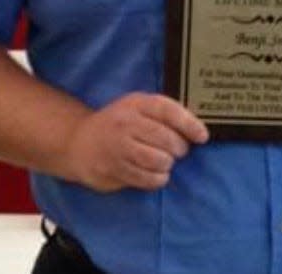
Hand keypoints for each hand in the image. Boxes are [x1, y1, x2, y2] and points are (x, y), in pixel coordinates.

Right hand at [71, 92, 208, 191]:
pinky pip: (147, 179)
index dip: (189, 124)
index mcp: (136, 104)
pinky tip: (154, 173)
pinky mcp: (113, 170)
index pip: (168, 110)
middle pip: (166, 139)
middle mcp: (126, 123)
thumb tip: (195, 129)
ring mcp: (118, 148)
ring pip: (158, 161)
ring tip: (164, 161)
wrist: (78, 141)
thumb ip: (162, 114)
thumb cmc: (118, 123)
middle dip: (179, 148)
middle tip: (178, 151)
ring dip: (167, 165)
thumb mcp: (136, 108)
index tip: (203, 136)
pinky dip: (157, 179)